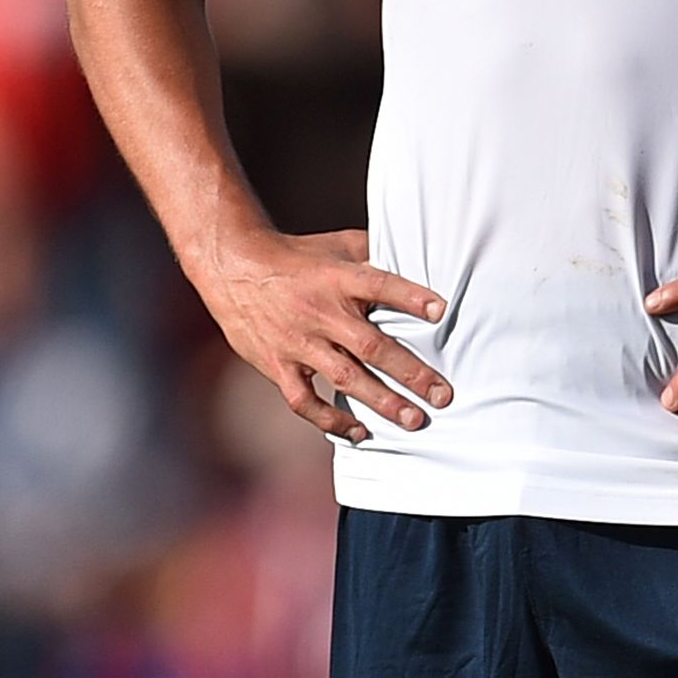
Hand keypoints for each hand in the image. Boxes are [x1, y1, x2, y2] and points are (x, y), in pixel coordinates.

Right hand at [192, 227, 450, 442]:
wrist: (234, 267)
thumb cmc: (297, 257)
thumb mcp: (338, 245)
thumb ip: (375, 255)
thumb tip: (417, 258)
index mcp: (338, 278)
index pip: (379, 284)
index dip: (410, 297)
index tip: (440, 311)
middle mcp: (321, 312)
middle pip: (371, 346)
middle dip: (411, 373)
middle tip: (442, 395)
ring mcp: (298, 342)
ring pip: (345, 378)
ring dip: (382, 402)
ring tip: (414, 420)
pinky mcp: (277, 365)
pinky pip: (305, 401)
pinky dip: (331, 420)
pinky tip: (360, 433)